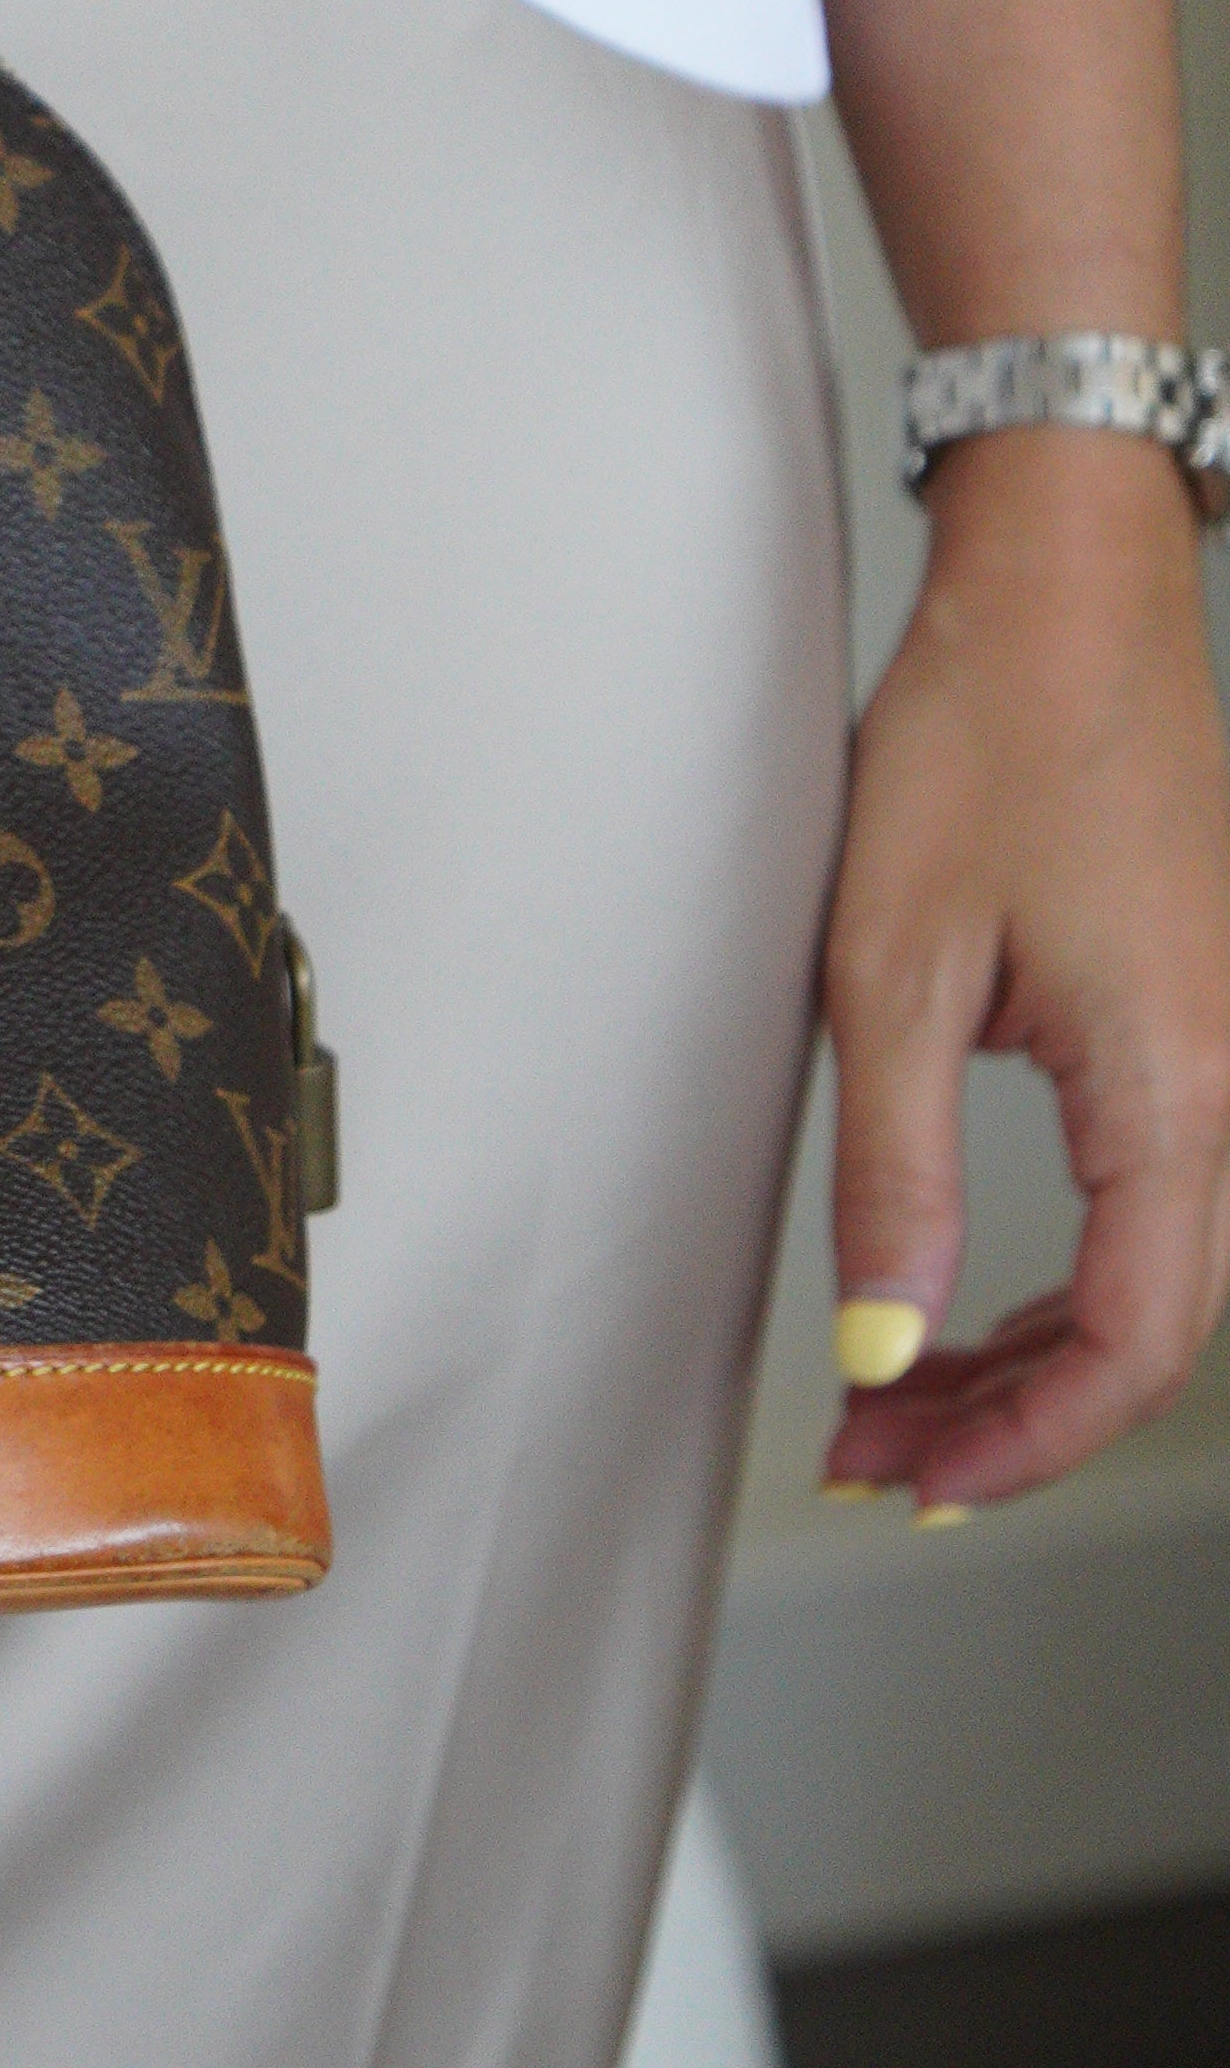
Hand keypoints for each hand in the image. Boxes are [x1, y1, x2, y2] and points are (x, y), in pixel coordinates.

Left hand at [820, 428, 1229, 1505]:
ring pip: (1152, 1275)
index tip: (912, 1473)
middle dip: (1012, 1418)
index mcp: (1174, 1089)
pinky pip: (1148, 1200)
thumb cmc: (981, 738)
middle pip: (1150, 1331)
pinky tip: (966, 1300)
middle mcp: (1229, 1086)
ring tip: (897, 1396)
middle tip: (874, 1453)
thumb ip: (896, 1172)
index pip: (1133, 1342)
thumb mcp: (891, 969)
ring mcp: (1223, 1055)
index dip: (1025, 1441)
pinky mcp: (1192, 1025)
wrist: (1064, 594)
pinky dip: (1058, 1277)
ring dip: (1029, 1356)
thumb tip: (887, 1338)